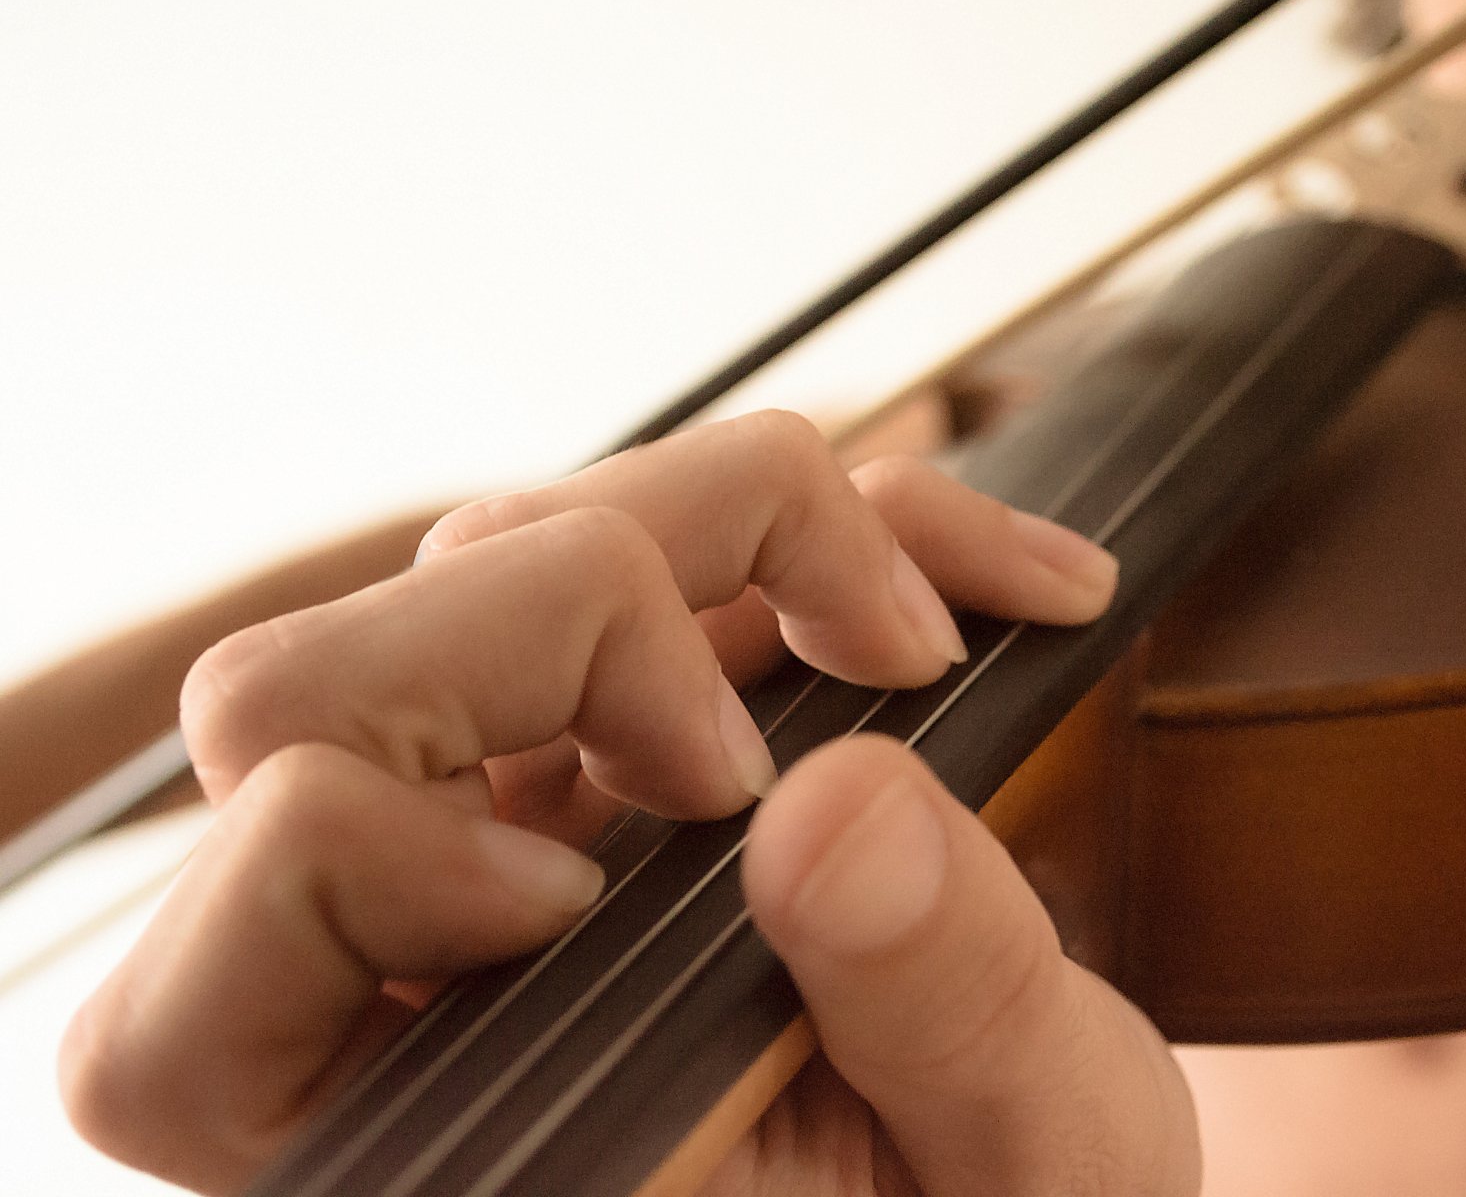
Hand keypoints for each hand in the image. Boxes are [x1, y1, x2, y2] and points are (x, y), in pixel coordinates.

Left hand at [58, 411, 1199, 1196]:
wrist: (1030, 1170)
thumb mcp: (1013, 1169)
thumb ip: (935, 1014)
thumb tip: (840, 800)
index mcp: (442, 1132)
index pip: (240, 926)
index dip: (386, 855)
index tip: (597, 903)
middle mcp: (423, 961)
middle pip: (320, 685)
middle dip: (592, 617)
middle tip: (800, 725)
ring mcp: (514, 828)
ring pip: (487, 565)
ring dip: (736, 532)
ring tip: (923, 643)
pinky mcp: (623, 741)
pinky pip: (653, 548)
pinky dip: (833, 526)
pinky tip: (995, 589)